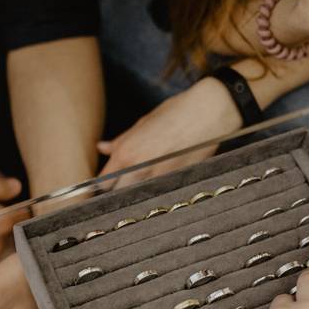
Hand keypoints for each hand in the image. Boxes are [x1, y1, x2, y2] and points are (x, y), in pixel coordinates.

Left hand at [97, 78, 240, 188]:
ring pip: (140, 196)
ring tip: (140, 187)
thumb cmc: (177, 112)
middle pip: (119, 195)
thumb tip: (102, 147)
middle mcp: (141, 169)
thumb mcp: (144, 123)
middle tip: (118, 188)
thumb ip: (122, 140)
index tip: (98, 188)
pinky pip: (160, 192)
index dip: (100, 186)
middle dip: (117, 192)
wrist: (211, 112)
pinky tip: (159, 182)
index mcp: (128, 153)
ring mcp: (161, 179)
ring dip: (136, 193)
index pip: (104, 182)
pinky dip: (156, 191)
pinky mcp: (178, 182)